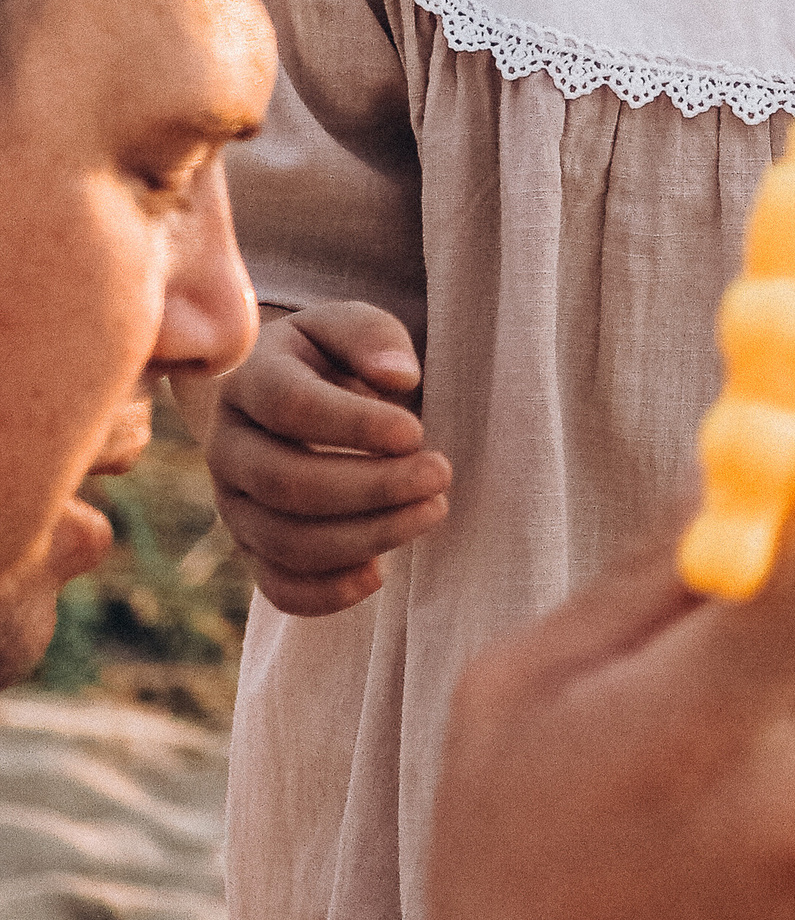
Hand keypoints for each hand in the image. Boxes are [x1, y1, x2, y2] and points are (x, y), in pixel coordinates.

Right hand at [202, 303, 450, 614]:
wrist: (286, 399)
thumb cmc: (330, 358)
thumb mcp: (349, 326)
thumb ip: (372, 337)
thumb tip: (400, 377)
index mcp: (249, 382)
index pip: (290, 407)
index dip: (354, 425)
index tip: (416, 432)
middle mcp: (228, 446)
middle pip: (287, 482)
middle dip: (373, 487)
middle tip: (440, 475)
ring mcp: (234, 504)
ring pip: (286, 540)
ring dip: (366, 536)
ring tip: (432, 511)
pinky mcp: (251, 548)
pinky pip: (277, 586)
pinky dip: (327, 593)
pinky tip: (380, 574)